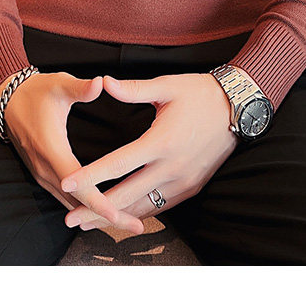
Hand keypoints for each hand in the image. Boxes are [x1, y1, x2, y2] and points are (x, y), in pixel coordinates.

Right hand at [0, 71, 145, 234]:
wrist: (8, 99)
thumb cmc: (36, 91)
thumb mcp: (58, 84)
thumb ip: (80, 88)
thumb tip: (100, 83)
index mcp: (52, 149)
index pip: (77, 184)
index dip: (97, 202)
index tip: (117, 214)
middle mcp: (46, 168)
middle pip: (77, 202)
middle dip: (106, 217)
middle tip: (136, 226)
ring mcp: (42, 174)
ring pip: (71, 204)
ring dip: (96, 216)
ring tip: (126, 222)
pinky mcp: (43, 174)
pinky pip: (65, 198)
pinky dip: (84, 208)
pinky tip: (103, 212)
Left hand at [58, 72, 239, 230]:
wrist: (238, 108)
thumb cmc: (199, 93)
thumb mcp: (166, 86)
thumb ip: (133, 89)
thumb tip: (104, 82)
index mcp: (161, 141)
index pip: (118, 164)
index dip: (91, 176)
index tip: (67, 184)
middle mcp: (172, 167)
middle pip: (127, 195)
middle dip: (96, 209)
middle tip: (70, 218)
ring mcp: (183, 181)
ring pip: (144, 207)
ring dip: (116, 217)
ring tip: (89, 223)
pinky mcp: (191, 187)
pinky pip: (161, 206)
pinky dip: (139, 214)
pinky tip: (122, 217)